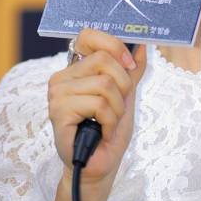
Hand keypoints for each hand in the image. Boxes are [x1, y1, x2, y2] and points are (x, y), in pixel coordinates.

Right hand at [47, 28, 145, 186]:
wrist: (99, 165)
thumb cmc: (109, 130)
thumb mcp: (126, 94)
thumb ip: (132, 70)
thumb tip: (142, 44)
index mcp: (75, 69)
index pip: (88, 35)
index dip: (113, 46)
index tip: (129, 65)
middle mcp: (62, 78)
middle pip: (104, 60)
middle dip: (123, 86)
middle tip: (116, 107)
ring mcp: (57, 94)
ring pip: (105, 84)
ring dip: (117, 108)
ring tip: (108, 123)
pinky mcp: (58, 112)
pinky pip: (99, 104)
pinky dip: (110, 121)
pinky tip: (102, 132)